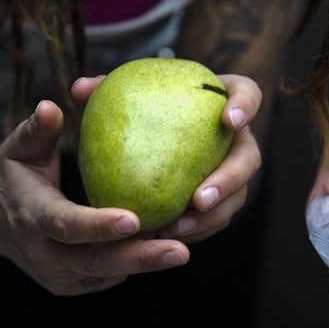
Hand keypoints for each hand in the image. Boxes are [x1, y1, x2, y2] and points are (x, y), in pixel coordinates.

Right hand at [0, 99, 188, 295]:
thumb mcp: (17, 150)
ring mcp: (57, 274)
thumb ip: (36, 131)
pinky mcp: (69, 284)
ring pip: (106, 273)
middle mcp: (44, 252)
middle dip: (140, 258)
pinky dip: (133, 264)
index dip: (98, 225)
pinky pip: (107, 276)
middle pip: (95, 261)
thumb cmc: (11, 175)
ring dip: (144, 263)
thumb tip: (52, 108)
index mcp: (31, 216)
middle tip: (180, 251)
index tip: (133, 220)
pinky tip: (162, 249)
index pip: (66, 224)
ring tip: (181, 249)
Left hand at [72, 74, 261, 242]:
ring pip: (237, 196)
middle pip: (249, 157)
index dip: (245, 106)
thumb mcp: (122, 98)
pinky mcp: (221, 201)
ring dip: (213, 215)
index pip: (246, 95)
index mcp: (220, 102)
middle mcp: (234, 139)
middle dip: (230, 179)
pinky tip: (168, 237)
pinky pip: (216, 218)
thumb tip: (79, 89)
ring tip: (179, 228)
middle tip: (201, 198)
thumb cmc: (139, 111)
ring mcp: (231, 172)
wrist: (147, 143)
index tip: (228, 120)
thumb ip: (104, 91)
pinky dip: (197, 230)